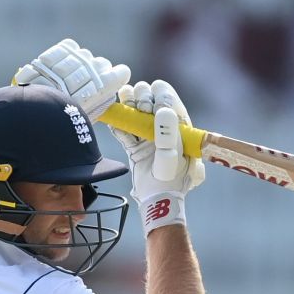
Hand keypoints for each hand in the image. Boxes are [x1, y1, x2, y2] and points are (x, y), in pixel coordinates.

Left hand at [12, 38, 129, 118]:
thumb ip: (98, 102)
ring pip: (84, 55)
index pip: (121, 72)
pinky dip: (65, 54)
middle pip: (102, 64)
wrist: (38, 108)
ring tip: (63, 78)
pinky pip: (70, 47)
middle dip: (94, 73)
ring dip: (77, 64)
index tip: (108, 84)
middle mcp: (94, 66)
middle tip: (81, 85)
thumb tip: (103, 96)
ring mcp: (78, 56)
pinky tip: (57, 65)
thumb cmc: (64, 117)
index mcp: (105, 83)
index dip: (114, 78)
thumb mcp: (87, 115)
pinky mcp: (63, 49)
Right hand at [109, 80, 205, 231]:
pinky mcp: (135, 147)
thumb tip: (163, 109)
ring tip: (124, 99)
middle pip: (150, 102)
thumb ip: (167, 132)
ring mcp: (147, 137)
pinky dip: (118, 125)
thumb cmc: (170, 179)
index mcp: (178, 127)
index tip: (153, 96)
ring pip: (135, 114)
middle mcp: (163, 129)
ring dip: (128, 104)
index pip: (169, 101)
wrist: (157, 200)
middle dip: (142, 98)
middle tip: (141, 108)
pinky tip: (115, 119)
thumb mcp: (171, 156)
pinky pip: (124, 132)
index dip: (160, 93)